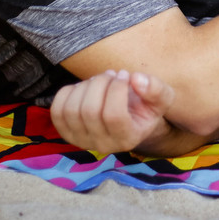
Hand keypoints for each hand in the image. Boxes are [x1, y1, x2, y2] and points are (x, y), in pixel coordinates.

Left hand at [49, 69, 173, 153]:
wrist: (129, 118)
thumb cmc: (145, 107)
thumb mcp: (161, 98)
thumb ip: (156, 89)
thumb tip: (136, 79)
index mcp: (127, 139)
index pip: (114, 115)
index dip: (117, 89)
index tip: (124, 75)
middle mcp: (102, 145)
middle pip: (90, 111)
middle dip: (100, 83)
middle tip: (111, 74)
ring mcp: (81, 141)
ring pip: (72, 110)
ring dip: (85, 86)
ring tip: (99, 81)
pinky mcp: (65, 133)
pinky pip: (57, 110)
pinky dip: (69, 92)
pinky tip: (84, 88)